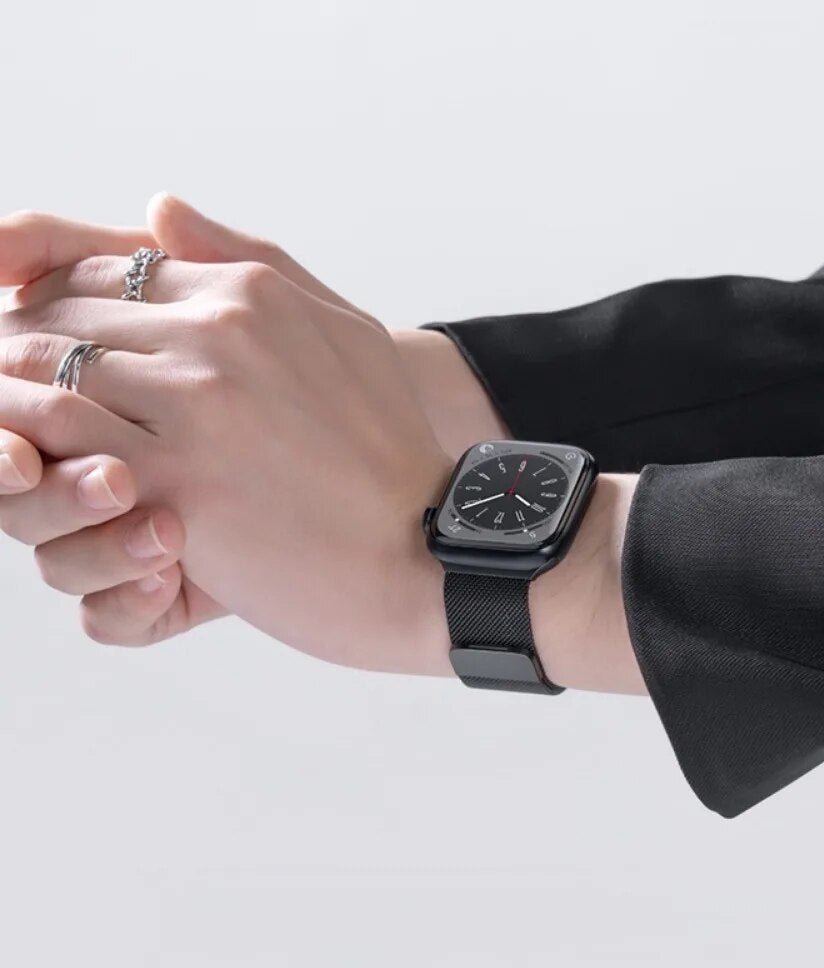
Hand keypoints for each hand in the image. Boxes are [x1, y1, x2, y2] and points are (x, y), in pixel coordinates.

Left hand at [0, 208, 456, 674]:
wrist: (425, 546)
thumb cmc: (388, 451)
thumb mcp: (344, 331)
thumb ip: (250, 262)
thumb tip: (159, 207)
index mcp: (250, 293)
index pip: (104, 273)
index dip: (61, 311)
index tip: (55, 353)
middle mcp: (217, 332)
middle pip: (62, 317)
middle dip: (26, 353)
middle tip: (19, 393)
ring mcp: (195, 403)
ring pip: (45, 373)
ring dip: (19, 402)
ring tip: (22, 439)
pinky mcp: (177, 480)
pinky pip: (64, 447)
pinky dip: (38, 456)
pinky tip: (48, 476)